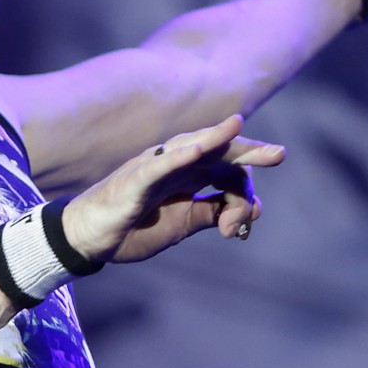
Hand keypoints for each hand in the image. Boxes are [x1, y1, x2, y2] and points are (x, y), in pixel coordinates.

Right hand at [55, 115, 284, 263]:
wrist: (87, 239)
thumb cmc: (131, 229)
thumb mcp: (183, 224)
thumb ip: (215, 213)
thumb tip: (254, 209)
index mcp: (188, 176)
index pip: (228, 171)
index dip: (244, 193)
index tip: (245, 223)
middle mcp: (175, 164)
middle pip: (217, 151)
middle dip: (248, 152)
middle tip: (279, 155)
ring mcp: (154, 167)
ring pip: (192, 147)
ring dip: (217, 139)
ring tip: (239, 128)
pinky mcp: (134, 179)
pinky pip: (160, 164)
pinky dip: (179, 155)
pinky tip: (198, 148)